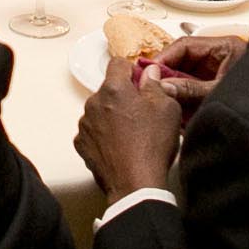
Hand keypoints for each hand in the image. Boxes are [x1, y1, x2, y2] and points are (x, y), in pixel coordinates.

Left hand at [75, 62, 185, 203]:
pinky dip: (104, 134)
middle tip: (143, 112)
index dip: (132, 70)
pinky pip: (93, 131)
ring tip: (132, 134)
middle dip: (124, 95)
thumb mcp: (166, 109)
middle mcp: (93, 102)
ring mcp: (84, 124)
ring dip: (112, 115)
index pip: (118, 63)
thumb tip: (149, 73)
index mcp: (113, 89)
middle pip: (109, 89)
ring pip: (100, 110)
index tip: (142, 83)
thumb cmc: (152, 146)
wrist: (135, 185)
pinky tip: (120, 146)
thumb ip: (156, 85)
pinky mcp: (81, 144)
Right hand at [149, 33, 245, 117]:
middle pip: (184, 60)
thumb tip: (166, 87)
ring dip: (175, 88)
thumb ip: (192, 89)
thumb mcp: (220, 92)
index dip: (164, 57)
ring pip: (187, 76)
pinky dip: (185, 98)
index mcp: (225, 48)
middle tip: (152, 86)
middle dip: (167, 75)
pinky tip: (177, 109)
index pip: (185, 45)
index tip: (149, 70)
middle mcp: (221, 58)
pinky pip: (195, 89)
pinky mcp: (218, 89)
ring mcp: (219, 74)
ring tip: (162, 99)